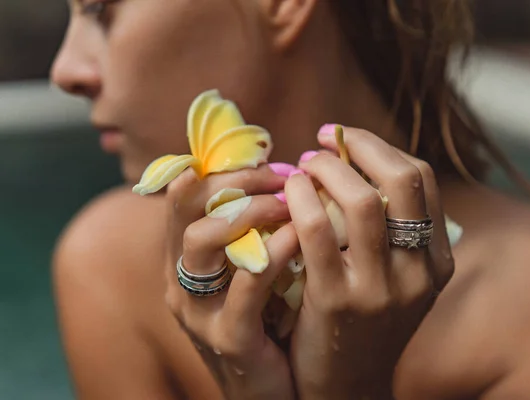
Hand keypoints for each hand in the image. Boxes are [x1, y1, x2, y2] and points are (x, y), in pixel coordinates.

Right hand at [164, 165, 297, 399]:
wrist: (273, 391)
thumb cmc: (268, 320)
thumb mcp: (252, 269)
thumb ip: (255, 229)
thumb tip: (285, 172)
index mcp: (185, 258)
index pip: (184, 194)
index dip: (223, 168)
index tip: (268, 159)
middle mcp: (181, 280)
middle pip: (187, 208)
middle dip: (237, 181)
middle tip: (283, 173)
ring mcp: (200, 311)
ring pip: (202, 240)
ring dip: (250, 210)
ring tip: (289, 202)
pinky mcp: (227, 338)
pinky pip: (245, 286)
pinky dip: (272, 253)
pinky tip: (300, 237)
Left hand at [285, 127, 454, 398]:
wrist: (345, 386)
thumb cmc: (363, 321)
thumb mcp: (394, 278)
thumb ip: (389, 229)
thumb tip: (352, 162)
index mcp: (437, 260)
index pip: (421, 179)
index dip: (381, 148)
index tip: (345, 138)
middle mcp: (419, 272)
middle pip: (401, 180)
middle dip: (359, 146)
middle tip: (322, 141)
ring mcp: (380, 289)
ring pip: (361, 200)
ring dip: (327, 168)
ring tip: (303, 165)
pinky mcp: (336, 301)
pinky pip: (316, 230)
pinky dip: (300, 199)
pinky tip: (288, 193)